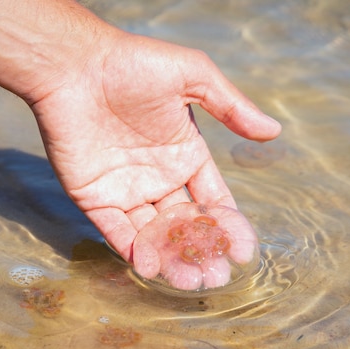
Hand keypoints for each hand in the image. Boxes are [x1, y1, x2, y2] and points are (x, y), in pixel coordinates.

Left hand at [31, 32, 280, 261]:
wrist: (75, 66)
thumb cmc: (134, 65)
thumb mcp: (193, 76)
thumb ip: (231, 107)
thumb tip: (274, 131)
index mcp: (185, 154)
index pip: (212, 198)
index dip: (227, 224)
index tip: (241, 249)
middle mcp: (159, 177)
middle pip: (185, 223)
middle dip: (201, 251)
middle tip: (215, 276)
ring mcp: (127, 190)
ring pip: (154, 234)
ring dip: (171, 258)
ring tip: (190, 281)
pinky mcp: (95, 198)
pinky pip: (116, 231)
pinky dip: (133, 250)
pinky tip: (152, 268)